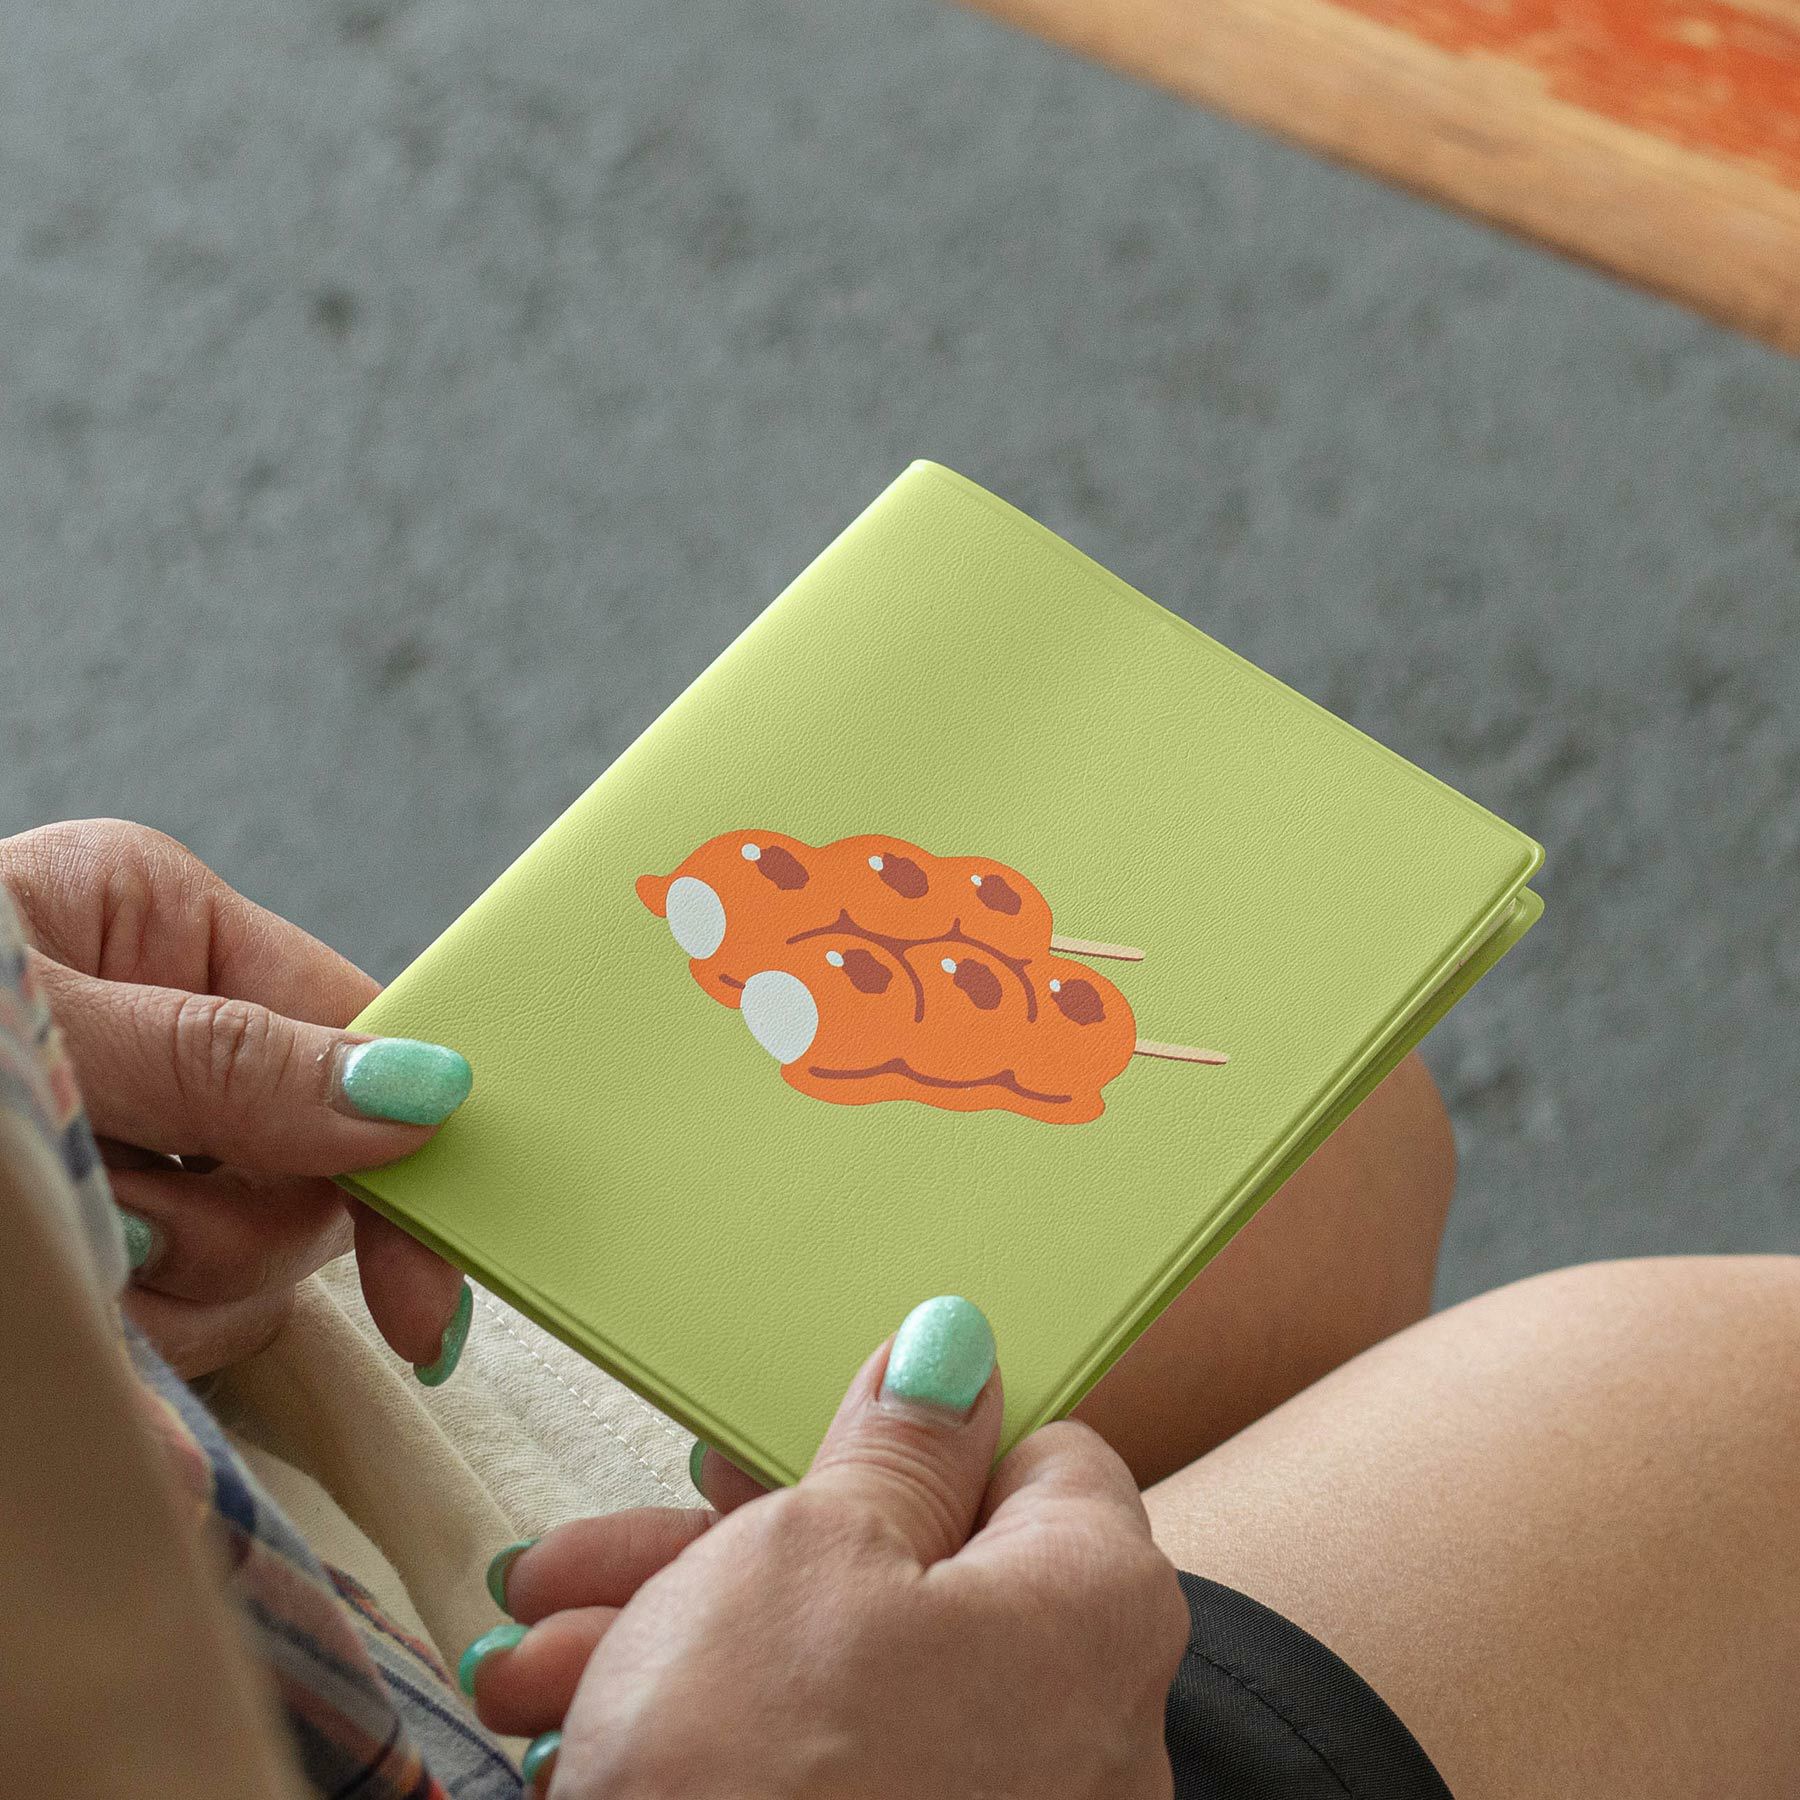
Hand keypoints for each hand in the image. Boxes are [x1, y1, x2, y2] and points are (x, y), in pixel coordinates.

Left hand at [1, 819, 472, 1378]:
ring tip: (63, 1265)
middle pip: (312, 1162)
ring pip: (253, 1256)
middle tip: (125, 1244)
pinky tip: (72, 1306)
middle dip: (228, 1235)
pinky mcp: (103, 1234)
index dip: (400, 1152)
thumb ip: (225, 1062)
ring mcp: (135, 1134)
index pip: (352, 1026)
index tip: (423, 1294)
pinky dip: (138, 1337)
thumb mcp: (42, 1028)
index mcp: (158, 920)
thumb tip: (417, 1089)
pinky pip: (188, 1313)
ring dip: (164, 1292)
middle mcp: (163, 1021)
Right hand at [465, 1297, 1188, 1797]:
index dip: (912, 1439)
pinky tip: (574, 1741)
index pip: (1038, 1459)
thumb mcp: (807, 1550)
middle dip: (731, 1555)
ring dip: (683, 1651)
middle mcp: (1084, 1731)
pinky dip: (720, 1748)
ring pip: (841, 1685)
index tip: (799, 1445)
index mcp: (1092, 1607)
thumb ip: (893, 1442)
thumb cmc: (763, 1776)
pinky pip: (833, 1780)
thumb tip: (954, 1353)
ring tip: (537, 1663)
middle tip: (612, 1551)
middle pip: (905, 1577)